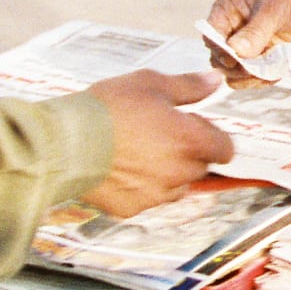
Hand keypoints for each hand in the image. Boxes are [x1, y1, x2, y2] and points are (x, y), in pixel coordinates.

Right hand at [83, 70, 233, 217]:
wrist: (65, 142)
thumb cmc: (108, 108)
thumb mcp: (151, 84)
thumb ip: (189, 86)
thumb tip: (215, 81)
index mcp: (190, 141)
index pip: (225, 149)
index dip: (212, 136)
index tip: (192, 126)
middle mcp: (179, 172)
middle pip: (200, 166)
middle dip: (187, 152)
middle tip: (158, 133)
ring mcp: (156, 194)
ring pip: (176, 185)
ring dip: (167, 172)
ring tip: (137, 150)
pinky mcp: (132, 208)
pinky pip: (148, 198)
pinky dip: (141, 186)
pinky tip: (121, 167)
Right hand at [206, 0, 290, 83]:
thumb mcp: (278, 7)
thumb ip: (257, 31)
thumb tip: (234, 52)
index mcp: (231, 7)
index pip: (210, 32)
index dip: (218, 48)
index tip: (233, 57)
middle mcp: (237, 29)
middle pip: (219, 58)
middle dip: (233, 67)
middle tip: (252, 68)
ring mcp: (252, 47)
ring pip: (234, 74)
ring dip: (248, 77)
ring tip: (268, 69)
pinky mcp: (268, 61)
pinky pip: (254, 80)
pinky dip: (263, 80)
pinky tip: (279, 70)